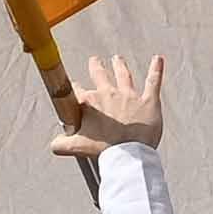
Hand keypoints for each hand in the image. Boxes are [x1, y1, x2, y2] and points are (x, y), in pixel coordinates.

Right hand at [47, 49, 165, 162]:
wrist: (127, 154)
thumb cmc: (103, 150)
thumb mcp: (75, 147)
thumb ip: (60, 144)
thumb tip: (54, 144)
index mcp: (90, 103)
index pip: (78, 91)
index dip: (76, 90)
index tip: (76, 87)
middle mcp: (108, 94)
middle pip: (100, 75)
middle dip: (96, 67)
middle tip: (95, 61)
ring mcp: (129, 96)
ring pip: (123, 75)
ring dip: (120, 65)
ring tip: (117, 59)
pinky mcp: (148, 101)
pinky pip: (153, 81)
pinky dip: (156, 69)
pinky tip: (158, 59)